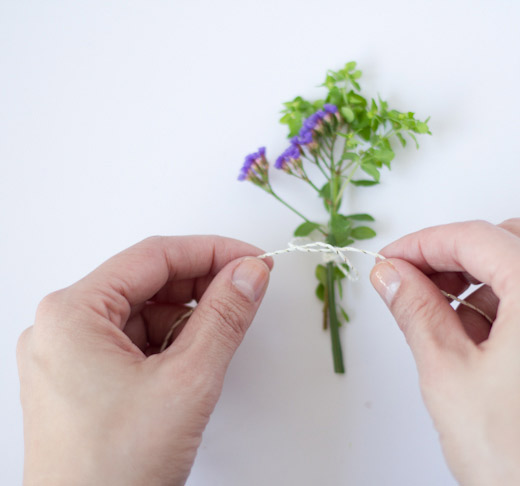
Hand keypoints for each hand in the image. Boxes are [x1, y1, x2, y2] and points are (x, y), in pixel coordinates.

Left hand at [17, 236, 271, 485]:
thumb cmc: (115, 469)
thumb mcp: (187, 382)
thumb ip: (224, 317)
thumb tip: (249, 273)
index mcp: (72, 314)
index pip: (153, 257)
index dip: (211, 252)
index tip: (254, 259)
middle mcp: (62, 328)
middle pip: (146, 282)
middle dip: (201, 284)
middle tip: (249, 287)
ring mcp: (69, 356)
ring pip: (142, 313)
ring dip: (188, 317)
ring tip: (224, 332)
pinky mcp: (81, 381)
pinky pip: (133, 342)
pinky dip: (170, 343)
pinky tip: (195, 357)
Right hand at [370, 219, 519, 485]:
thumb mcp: (447, 371)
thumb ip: (415, 308)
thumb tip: (392, 275)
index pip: (475, 237)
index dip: (422, 243)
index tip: (390, 260)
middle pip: (505, 241)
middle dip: (450, 256)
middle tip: (408, 279)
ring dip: (476, 279)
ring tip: (435, 313)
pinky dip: (503, 301)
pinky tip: (470, 333)